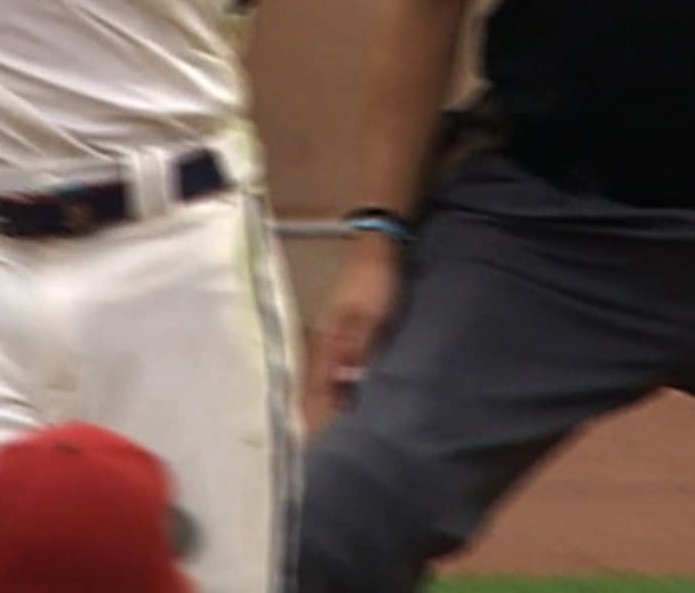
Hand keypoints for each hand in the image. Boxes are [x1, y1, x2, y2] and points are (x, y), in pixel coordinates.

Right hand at [302, 235, 402, 430]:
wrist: (381, 248)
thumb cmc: (376, 282)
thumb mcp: (370, 314)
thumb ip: (356, 345)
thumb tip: (342, 380)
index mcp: (329, 339)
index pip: (317, 384)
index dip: (315, 411)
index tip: (314, 442)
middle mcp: (326, 341)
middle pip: (314, 383)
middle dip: (313, 411)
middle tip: (313, 444)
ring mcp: (334, 336)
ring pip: (321, 376)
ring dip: (321, 400)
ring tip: (321, 429)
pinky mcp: (346, 333)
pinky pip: (333, 366)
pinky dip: (331, 384)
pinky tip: (338, 395)